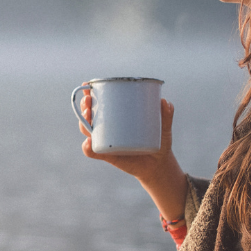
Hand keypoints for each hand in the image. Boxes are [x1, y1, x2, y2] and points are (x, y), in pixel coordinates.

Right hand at [79, 92, 188, 223]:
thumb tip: (165, 102)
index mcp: (117, 116)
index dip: (89, 93)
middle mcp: (108, 128)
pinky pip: (93, 152)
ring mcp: (106, 142)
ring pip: (88, 130)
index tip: (87, 85)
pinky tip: (89, 143)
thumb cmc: (159, 141)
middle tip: (89, 100)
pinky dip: (88, 148)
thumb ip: (166, 115)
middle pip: (89, 114)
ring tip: (88, 117)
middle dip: (85, 105)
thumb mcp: (164, 127)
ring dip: (83, 123)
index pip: (99, 102)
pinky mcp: (108, 156)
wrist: (158, 165)